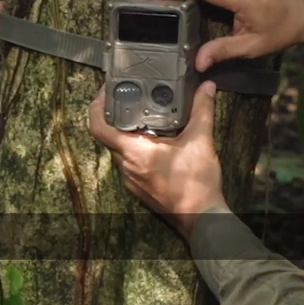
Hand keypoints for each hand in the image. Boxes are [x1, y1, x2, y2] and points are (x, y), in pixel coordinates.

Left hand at [88, 80, 228, 241]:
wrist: (202, 218)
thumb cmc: (197, 182)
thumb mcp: (201, 141)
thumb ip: (203, 110)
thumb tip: (207, 86)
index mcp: (134, 152)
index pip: (99, 127)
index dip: (97, 107)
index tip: (104, 91)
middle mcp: (126, 166)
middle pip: (110, 136)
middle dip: (116, 116)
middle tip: (128, 97)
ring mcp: (131, 179)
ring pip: (121, 150)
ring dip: (128, 133)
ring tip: (144, 115)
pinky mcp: (139, 188)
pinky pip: (130, 163)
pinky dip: (137, 149)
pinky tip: (155, 140)